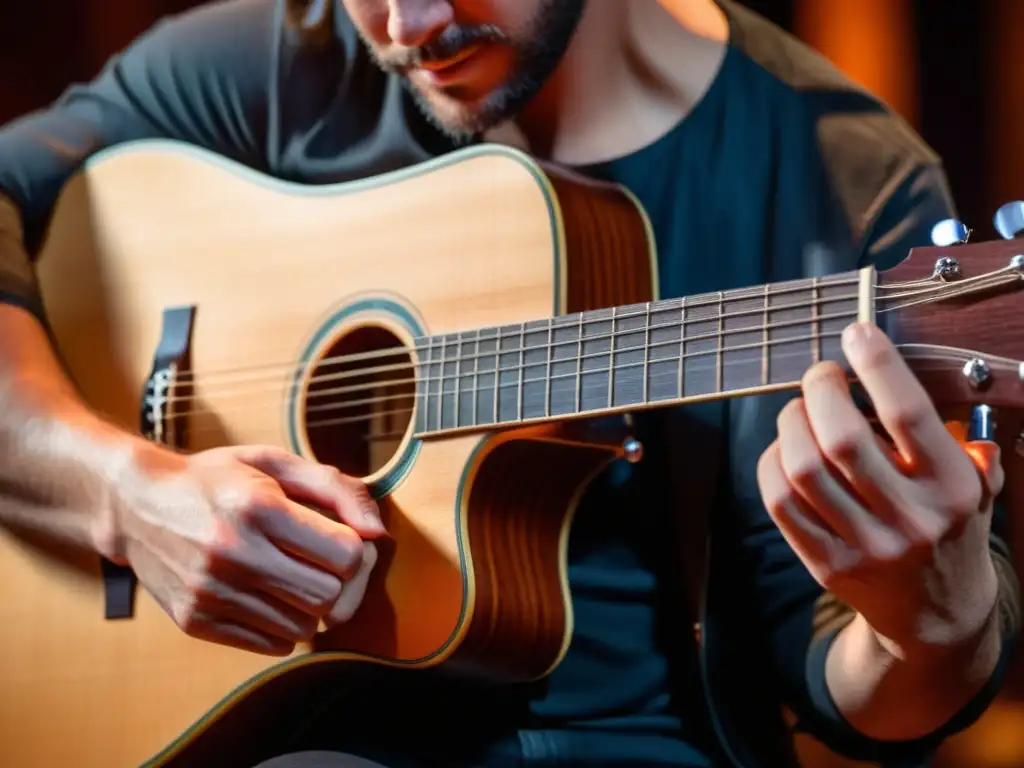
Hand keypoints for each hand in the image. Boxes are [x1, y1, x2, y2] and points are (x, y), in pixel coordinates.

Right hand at [107, 444, 385, 655]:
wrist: (135, 504)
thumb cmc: (217, 480)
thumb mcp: (274, 464)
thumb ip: (335, 488)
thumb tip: (377, 532)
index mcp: (257, 508)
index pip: (345, 554)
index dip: (356, 550)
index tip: (343, 540)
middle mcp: (232, 553)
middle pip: (329, 596)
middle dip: (339, 582)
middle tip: (324, 563)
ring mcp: (210, 592)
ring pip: (304, 627)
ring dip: (311, 605)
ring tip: (292, 575)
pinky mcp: (195, 621)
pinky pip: (272, 644)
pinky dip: (283, 624)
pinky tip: (268, 594)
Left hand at [756, 322, 1001, 657]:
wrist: (937, 613)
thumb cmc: (950, 529)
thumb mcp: (976, 487)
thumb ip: (953, 438)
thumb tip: (899, 377)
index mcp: (952, 489)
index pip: (908, 414)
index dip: (876, 364)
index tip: (856, 333)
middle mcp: (909, 518)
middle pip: (842, 438)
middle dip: (821, 390)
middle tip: (821, 374)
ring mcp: (864, 545)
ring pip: (803, 469)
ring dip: (791, 424)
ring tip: (800, 410)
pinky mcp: (826, 564)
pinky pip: (780, 504)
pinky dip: (772, 464)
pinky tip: (784, 449)